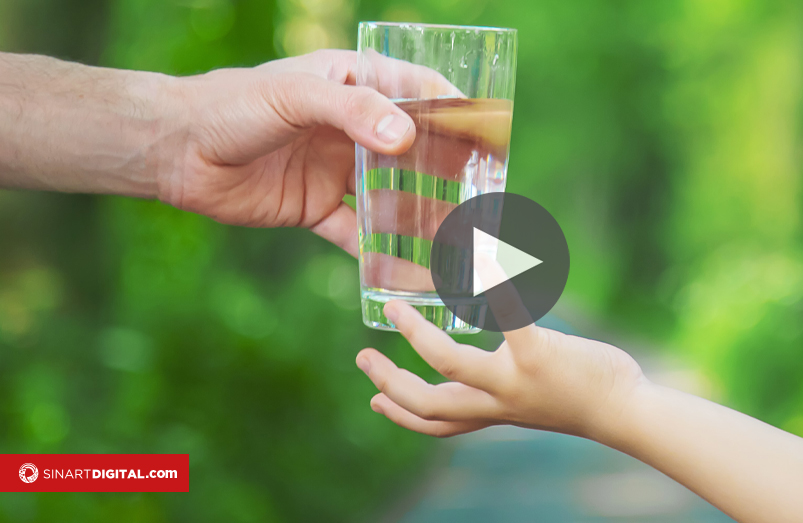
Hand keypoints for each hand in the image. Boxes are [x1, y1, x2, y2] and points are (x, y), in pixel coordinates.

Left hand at [152, 50, 456, 254]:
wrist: (176, 151)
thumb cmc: (232, 106)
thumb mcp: (293, 96)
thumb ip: (351, 112)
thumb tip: (407, 138)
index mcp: (352, 84)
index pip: (418, 91)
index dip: (455, 111)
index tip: (489, 136)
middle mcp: (353, 127)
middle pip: (413, 150)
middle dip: (448, 172)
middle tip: (484, 198)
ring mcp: (338, 170)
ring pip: (393, 196)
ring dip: (422, 218)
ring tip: (456, 241)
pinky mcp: (318, 209)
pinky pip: (358, 234)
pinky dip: (380, 255)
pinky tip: (406, 274)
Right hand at [355, 300, 645, 438]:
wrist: (626, 410)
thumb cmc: (582, 395)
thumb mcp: (530, 394)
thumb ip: (503, 380)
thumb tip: (492, 348)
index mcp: (492, 410)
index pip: (435, 422)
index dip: (399, 414)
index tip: (373, 399)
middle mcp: (496, 402)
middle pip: (427, 404)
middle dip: (389, 383)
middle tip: (362, 356)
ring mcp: (514, 381)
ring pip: (448, 366)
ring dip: (415, 336)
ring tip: (396, 307)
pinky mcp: (538, 354)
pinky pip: (505, 319)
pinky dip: (490, 287)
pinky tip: (478, 258)